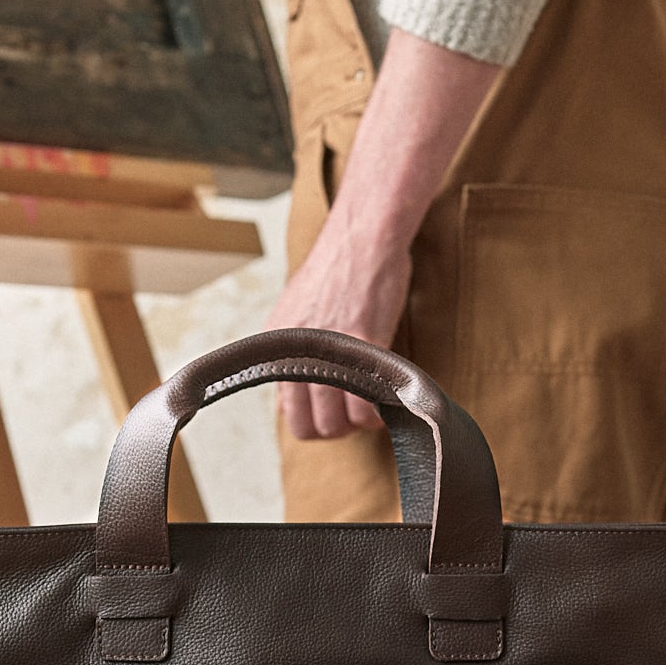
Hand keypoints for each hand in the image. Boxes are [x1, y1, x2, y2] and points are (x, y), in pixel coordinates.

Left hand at [260, 28, 500, 443]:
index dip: (317, 423)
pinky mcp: (360, 342)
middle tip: (361, 416)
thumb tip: (307, 385)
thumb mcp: (301, 310)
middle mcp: (294, 352)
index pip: (288, 414)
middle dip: (340, 430)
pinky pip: (366, 401)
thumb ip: (299, 349)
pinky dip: (380, 411)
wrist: (362, 234)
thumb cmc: (340, 268)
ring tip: (377, 407)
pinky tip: (390, 398)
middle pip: (312, 426)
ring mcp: (326, 350)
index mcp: (276, 346)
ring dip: (362, 423)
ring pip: (339, 420)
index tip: (339, 414)